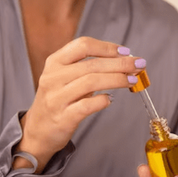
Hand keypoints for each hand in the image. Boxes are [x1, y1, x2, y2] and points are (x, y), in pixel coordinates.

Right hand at [15, 37, 142, 171]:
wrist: (38, 130)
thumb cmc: (59, 100)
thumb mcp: (66, 77)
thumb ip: (90, 68)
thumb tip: (125, 62)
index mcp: (55, 62)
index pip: (83, 45)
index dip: (107, 47)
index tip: (126, 52)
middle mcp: (53, 77)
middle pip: (92, 64)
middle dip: (120, 64)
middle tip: (139, 65)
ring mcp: (57, 97)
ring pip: (91, 82)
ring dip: (117, 79)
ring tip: (132, 80)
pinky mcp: (63, 117)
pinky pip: (87, 105)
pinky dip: (103, 100)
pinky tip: (111, 99)